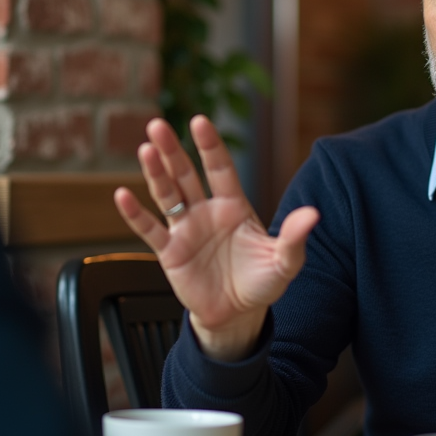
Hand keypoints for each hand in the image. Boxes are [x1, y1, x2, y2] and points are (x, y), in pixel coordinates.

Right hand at [114, 116, 319, 360]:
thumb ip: (294, 237)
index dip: (210, 146)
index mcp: (234, 206)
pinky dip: (135, 214)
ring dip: (155, 173)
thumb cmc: (262, 282)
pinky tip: (122, 195)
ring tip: (145, 150)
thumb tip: (313, 214)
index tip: (200, 121)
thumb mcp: (284, 261)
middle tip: (158, 126)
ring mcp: (186, 230)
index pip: (220, 168)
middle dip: (173, 150)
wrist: (239, 314)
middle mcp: (206, 211)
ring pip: (167, 195)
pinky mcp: (170, 252)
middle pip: (186, 174)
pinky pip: (150, 230)